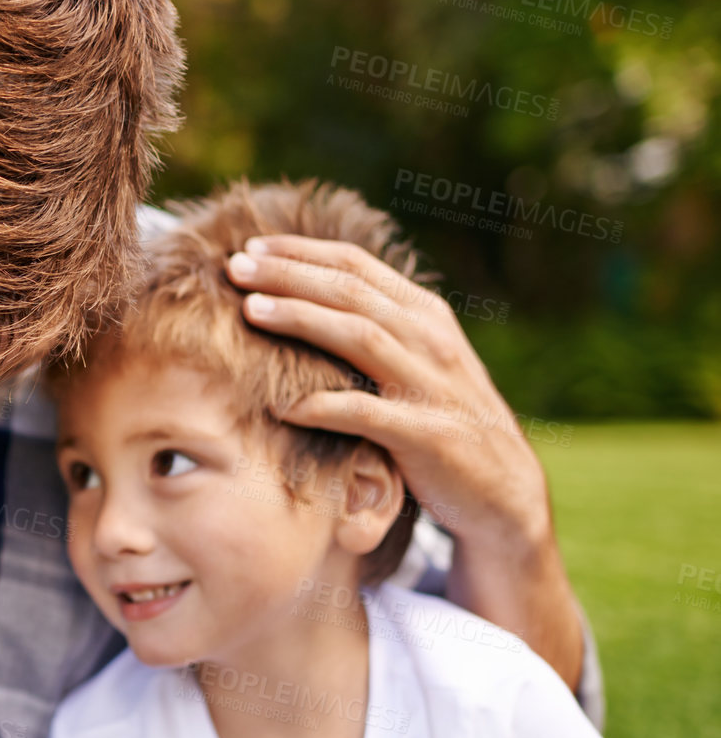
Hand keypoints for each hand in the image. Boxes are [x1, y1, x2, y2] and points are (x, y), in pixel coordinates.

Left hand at [225, 236, 544, 546]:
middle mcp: (431, 340)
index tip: (251, 245)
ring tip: (250, 311)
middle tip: (235, 265)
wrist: (502, 492)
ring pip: (361, 336)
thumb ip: (374, 328)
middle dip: (289, 274)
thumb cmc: (440, 421)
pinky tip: (283, 405)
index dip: (301, 251)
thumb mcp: (417, 362)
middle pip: (351, 292)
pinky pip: (368, 414)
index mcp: (425, 316)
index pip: (357, 266)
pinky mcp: (428, 435)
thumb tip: (302, 298)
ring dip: (302, 318)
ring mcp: (432, 386)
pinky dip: (324, 406)